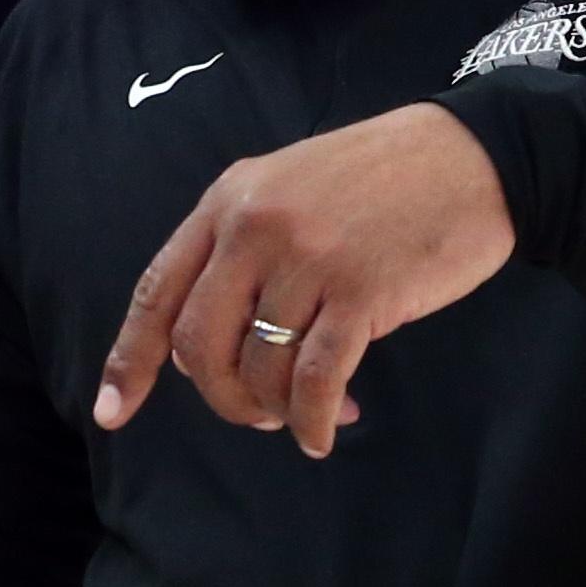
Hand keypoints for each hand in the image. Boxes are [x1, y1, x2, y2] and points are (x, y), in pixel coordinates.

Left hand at [92, 100, 516, 456]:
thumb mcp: (288, 189)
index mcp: (227, 201)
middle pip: (198, 346)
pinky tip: (326, 431)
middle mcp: (254, 227)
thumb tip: (202, 346)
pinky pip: (314, 381)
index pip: (155, 293)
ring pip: (258, 369)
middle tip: (256, 413)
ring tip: (309, 412)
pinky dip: (313, 420)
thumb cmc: (381, 181)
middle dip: (222, 397)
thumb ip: (239, 251)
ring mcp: (306, 258)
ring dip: (278, 409)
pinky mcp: (359, 290)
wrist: (474, 156)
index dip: (130, 361)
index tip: (111, 413)